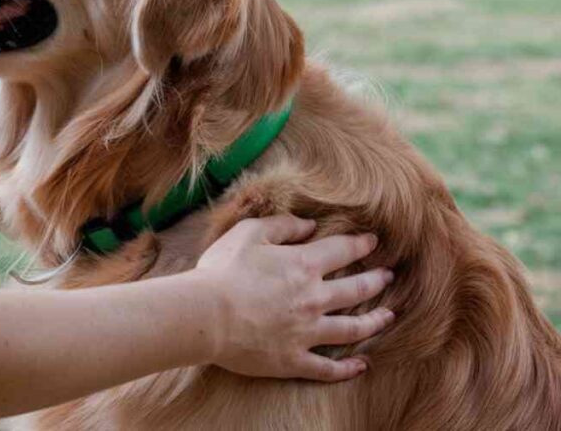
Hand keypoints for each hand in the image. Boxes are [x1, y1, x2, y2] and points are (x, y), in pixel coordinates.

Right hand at [192, 215, 393, 381]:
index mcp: (304, 265)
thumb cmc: (223, 270)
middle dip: (376, 280)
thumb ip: (283, 225)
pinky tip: (362, 365)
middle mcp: (314, 299)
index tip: (373, 241)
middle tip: (389, 276)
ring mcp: (307, 333)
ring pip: (352, 329)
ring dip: (375, 321)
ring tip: (388, 316)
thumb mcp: (249, 233)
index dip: (361, 244)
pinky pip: (328, 368)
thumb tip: (309, 225)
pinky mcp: (294, 360)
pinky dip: (348, 369)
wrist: (205, 315)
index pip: (343, 251)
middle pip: (357, 289)